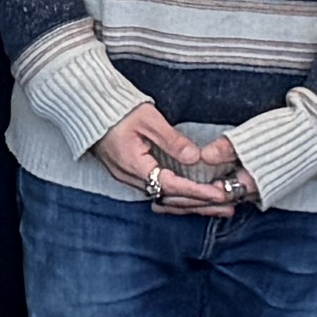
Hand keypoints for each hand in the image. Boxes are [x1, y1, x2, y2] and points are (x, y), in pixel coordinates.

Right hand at [96, 105, 249, 215]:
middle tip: (228, 206)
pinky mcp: (131, 174)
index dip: (197, 191)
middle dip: (201, 204)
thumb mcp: (148, 120)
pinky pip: (158, 192)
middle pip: (171, 199)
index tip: (219, 194)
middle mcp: (130, 177)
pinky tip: (193, 198)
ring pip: (165, 199)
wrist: (87, 109)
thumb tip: (195, 158)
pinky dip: (179, 197)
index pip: (171, 185)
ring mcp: (129, 178)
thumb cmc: (116, 111)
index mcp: (134, 165)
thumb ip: (172, 140)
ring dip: (192, 204)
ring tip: (218, 207)